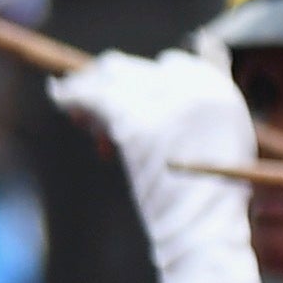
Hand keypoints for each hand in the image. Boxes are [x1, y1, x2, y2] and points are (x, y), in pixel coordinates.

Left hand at [49, 41, 263, 282]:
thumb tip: (192, 54)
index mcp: (219, 88)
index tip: (129, 99)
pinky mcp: (137, 126)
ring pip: (116, 76)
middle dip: (114, 84)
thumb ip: (205, 100)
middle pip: (140, 69)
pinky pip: (97, 97)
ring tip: (76, 113)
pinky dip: (72, 94)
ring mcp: (166, 105)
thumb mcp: (225, 137)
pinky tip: (58, 96)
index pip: (173, 64)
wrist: (206, 228)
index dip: (146, 82)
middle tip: (94, 109)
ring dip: (93, 89)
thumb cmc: (214, 196)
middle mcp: (194, 88)